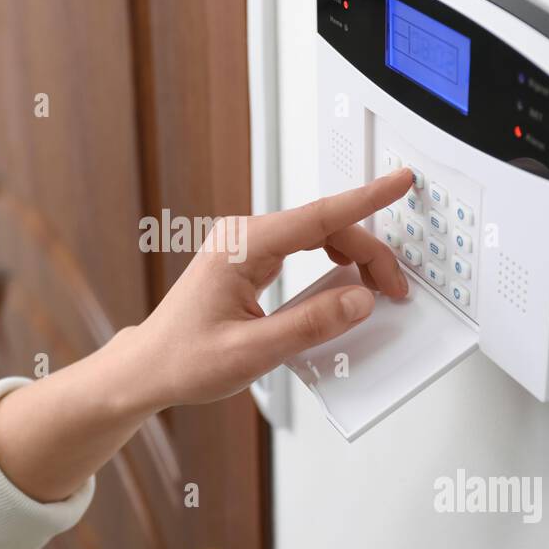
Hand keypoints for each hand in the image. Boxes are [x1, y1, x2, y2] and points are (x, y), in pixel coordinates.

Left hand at [131, 167, 415, 408]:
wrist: (149, 367)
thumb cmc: (184, 358)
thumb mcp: (253, 351)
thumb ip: (311, 324)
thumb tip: (358, 300)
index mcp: (243, 246)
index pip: (319, 216)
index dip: (366, 198)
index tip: (399, 180)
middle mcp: (244, 236)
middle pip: (325, 228)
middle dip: (367, 252)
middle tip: (394, 289)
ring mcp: (245, 246)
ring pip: (316, 237)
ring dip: (351, 258)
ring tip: (374, 289)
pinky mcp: (248, 260)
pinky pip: (301, 249)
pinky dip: (330, 262)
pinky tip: (343, 283)